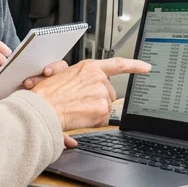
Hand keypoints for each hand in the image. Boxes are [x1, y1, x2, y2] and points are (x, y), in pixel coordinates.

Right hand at [28, 58, 149, 131]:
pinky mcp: (102, 108)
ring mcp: (101, 92)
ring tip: (75, 110)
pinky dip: (93, 122)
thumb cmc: (45, 95)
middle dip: (98, 101)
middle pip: (109, 93)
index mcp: (89, 67)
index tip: (147, 67)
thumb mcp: (60, 80)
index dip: (135, 66)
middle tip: (80, 104)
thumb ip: (73, 86)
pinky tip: (80, 118)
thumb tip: (79, 91)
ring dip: (94, 112)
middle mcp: (97, 77)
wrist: (41, 108)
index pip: (118, 64)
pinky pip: (102, 120)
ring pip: (105, 107)